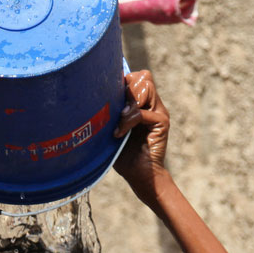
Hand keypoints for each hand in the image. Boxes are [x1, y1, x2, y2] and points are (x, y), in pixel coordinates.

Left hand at [113, 70, 169, 199]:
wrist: (139, 176)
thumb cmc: (123, 155)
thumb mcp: (111, 129)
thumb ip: (109, 112)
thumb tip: (91, 97)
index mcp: (142, 103)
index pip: (136, 77)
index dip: (122, 82)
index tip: (108, 99)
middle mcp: (152, 104)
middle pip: (142, 77)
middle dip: (125, 90)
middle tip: (116, 112)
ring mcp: (159, 112)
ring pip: (145, 87)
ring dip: (128, 103)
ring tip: (119, 122)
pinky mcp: (162, 122)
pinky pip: (142, 112)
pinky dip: (128, 121)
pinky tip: (119, 134)